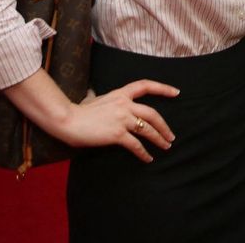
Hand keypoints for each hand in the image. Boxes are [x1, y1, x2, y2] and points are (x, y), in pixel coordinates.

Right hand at [57, 80, 179, 162]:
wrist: (67, 120)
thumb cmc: (77, 111)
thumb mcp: (92, 98)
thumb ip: (99, 97)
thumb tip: (92, 93)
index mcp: (120, 94)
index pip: (145, 85)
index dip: (162, 88)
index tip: (176, 92)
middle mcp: (124, 104)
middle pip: (152, 113)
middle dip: (164, 126)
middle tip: (171, 136)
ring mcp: (122, 119)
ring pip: (148, 129)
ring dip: (159, 139)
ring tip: (166, 147)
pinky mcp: (117, 134)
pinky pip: (136, 145)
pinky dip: (144, 153)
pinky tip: (148, 158)